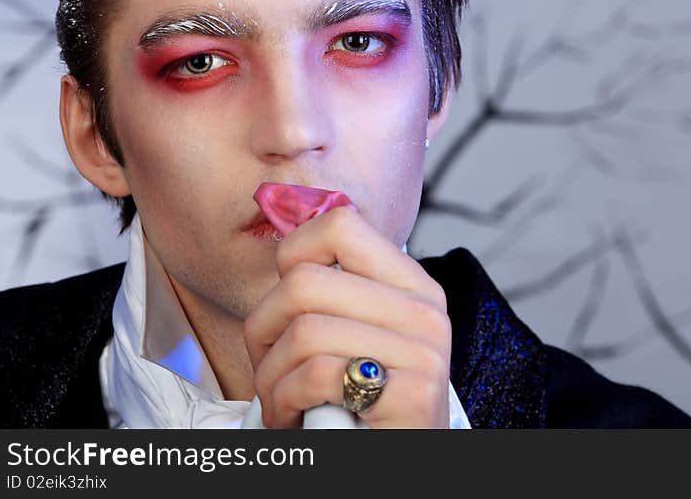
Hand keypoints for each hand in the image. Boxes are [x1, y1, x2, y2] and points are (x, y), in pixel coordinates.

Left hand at [243, 206, 451, 428]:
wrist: (402, 465)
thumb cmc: (367, 405)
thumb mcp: (361, 335)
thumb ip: (336, 292)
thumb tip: (284, 243)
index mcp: (414, 285)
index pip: (341, 225)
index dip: (294, 253)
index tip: (286, 299)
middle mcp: (425, 311)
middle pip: (304, 282)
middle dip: (265, 328)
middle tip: (270, 365)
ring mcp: (424, 351)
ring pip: (304, 331)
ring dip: (271, 376)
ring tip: (281, 399)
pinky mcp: (412, 394)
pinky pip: (317, 374)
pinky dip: (285, 402)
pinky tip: (294, 418)